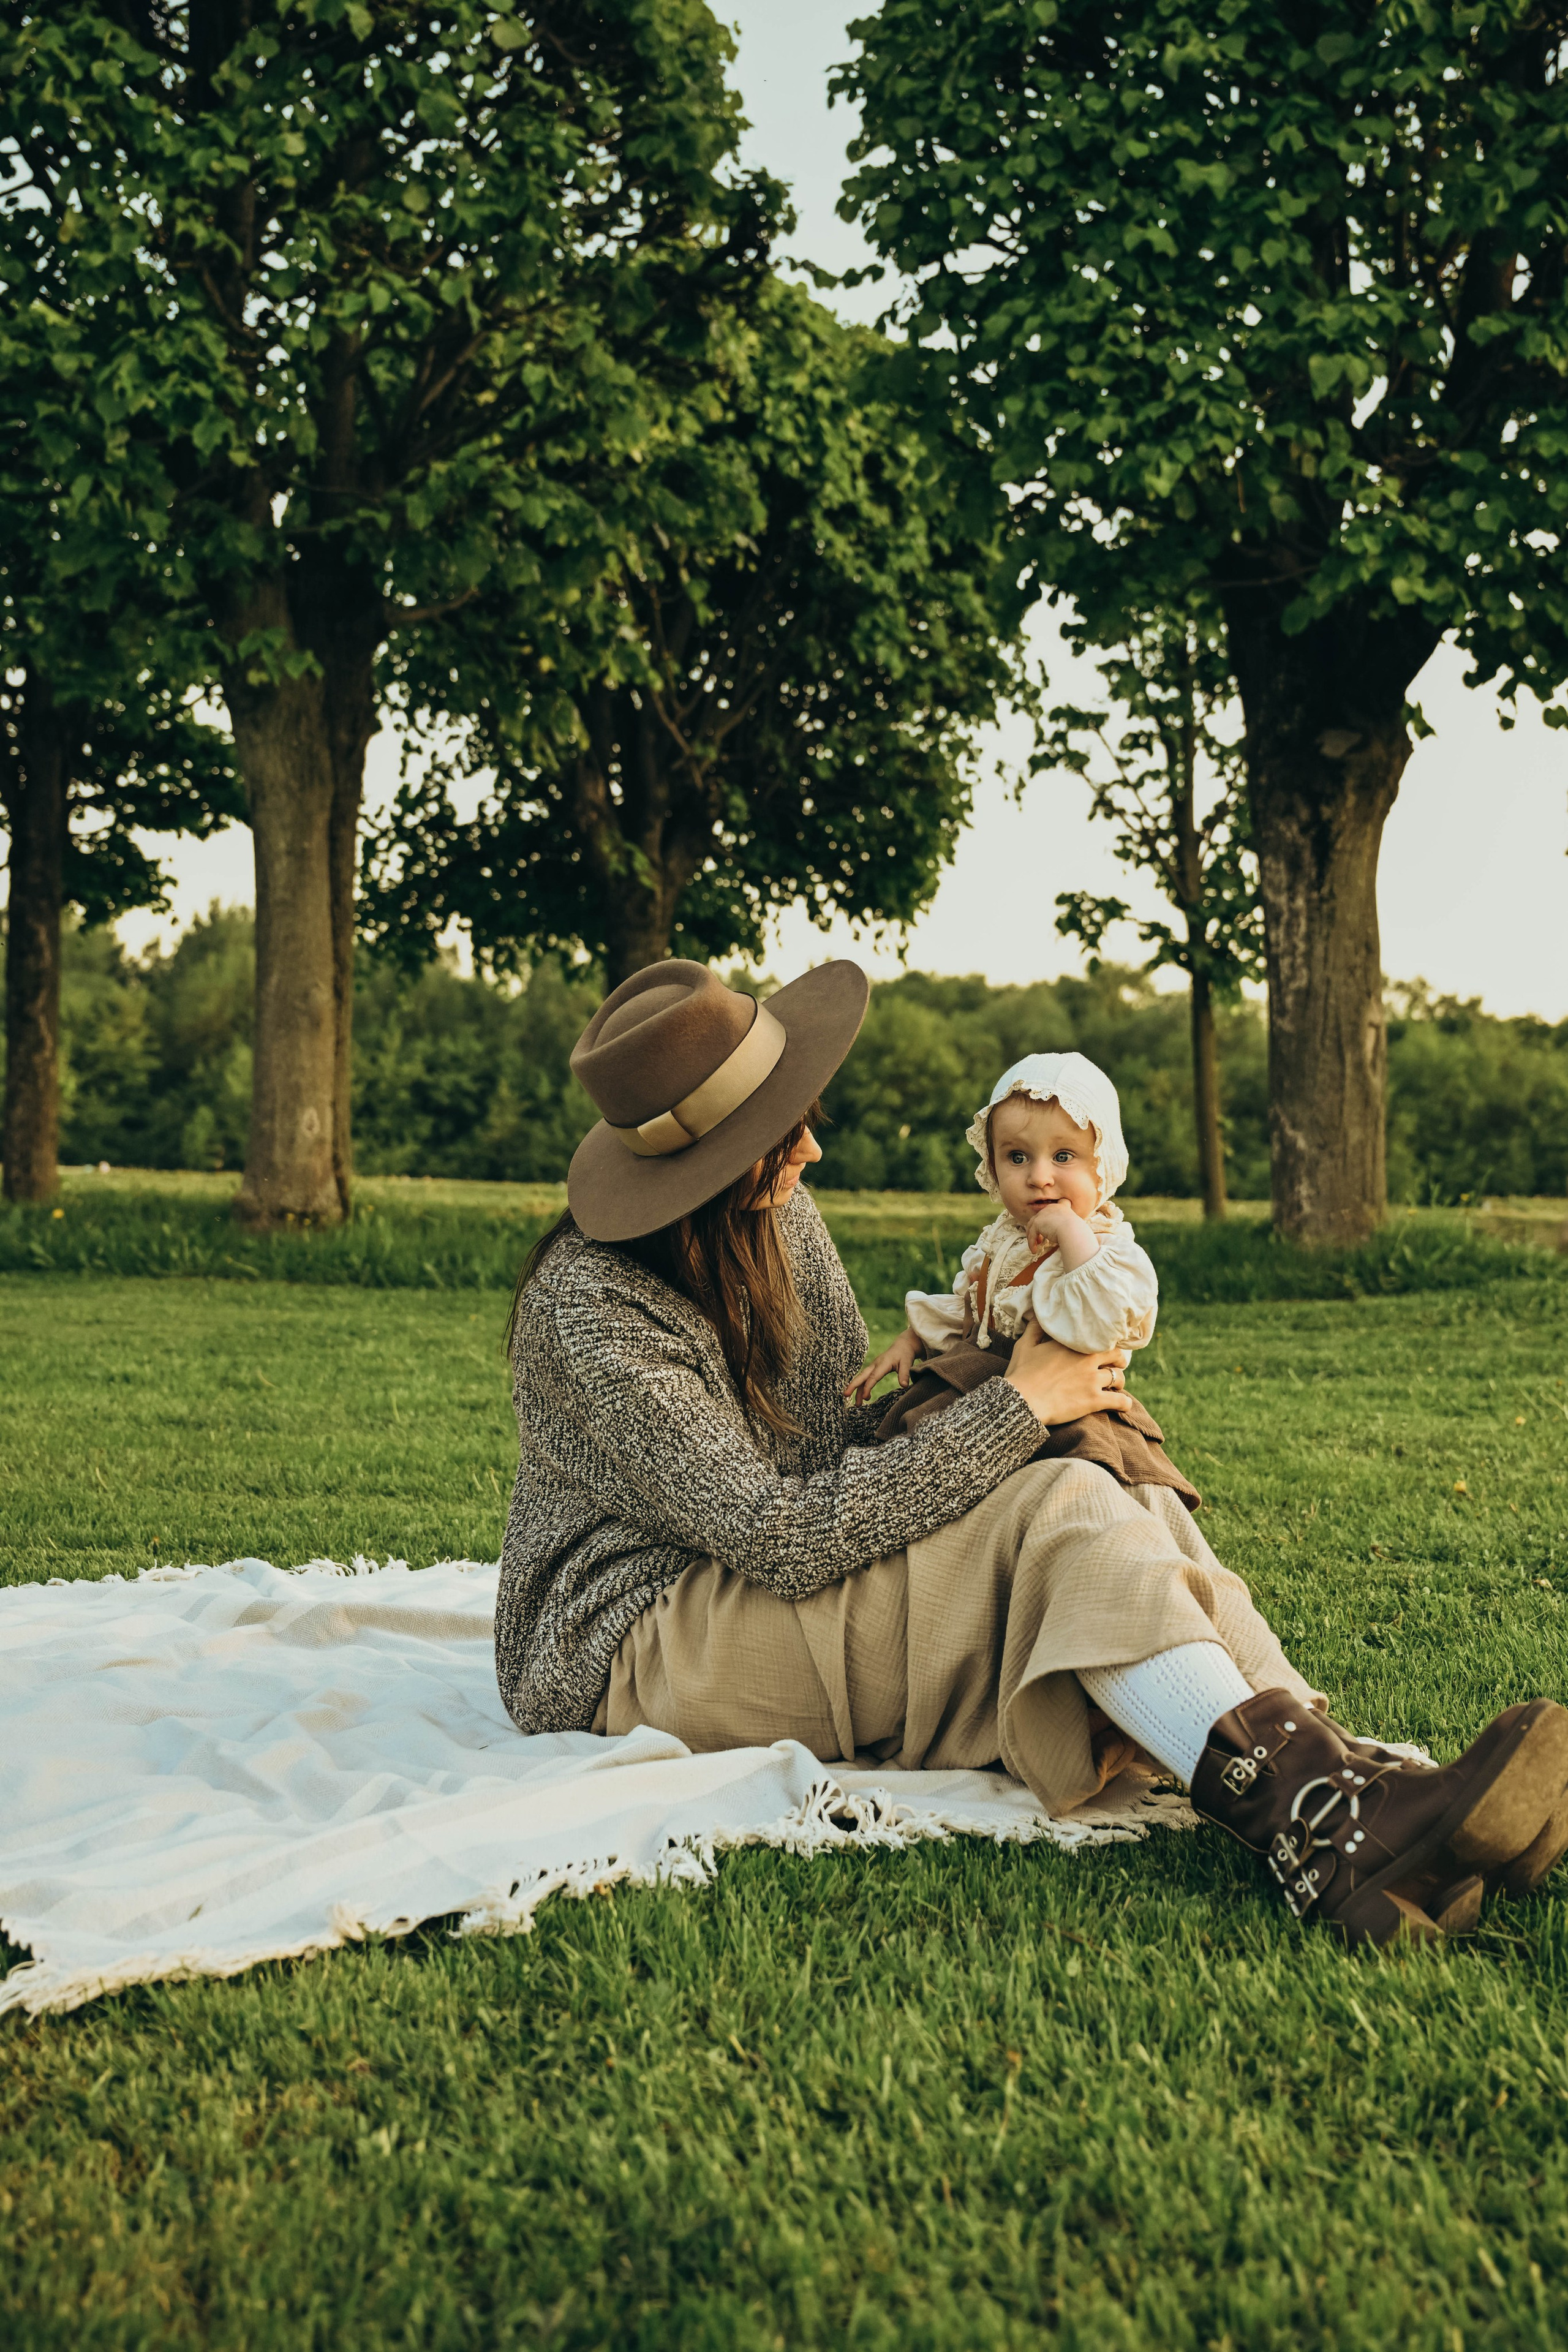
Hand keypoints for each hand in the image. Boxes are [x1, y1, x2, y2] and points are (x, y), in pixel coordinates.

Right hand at [845, 1326, 922, 1404]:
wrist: (902, 1346)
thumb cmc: (904, 1355)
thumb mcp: (907, 1363)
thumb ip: (904, 1374)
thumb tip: (904, 1386)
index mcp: (882, 1364)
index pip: (873, 1377)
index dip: (868, 1387)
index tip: (865, 1397)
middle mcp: (875, 1365)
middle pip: (862, 1376)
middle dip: (853, 1385)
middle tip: (845, 1395)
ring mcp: (873, 1366)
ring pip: (862, 1379)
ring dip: (858, 1390)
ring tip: (857, 1404)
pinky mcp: (873, 1369)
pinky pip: (865, 1378)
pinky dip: (862, 1387)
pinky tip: (864, 1397)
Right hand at [1003, 1320, 1128, 1425]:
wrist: (1022, 1400)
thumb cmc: (1020, 1374)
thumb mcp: (1024, 1345)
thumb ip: (1035, 1328)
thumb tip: (1040, 1315)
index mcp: (1072, 1345)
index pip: (1098, 1338)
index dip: (1103, 1344)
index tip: (1102, 1349)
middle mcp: (1086, 1359)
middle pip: (1116, 1355)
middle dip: (1118, 1360)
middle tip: (1116, 1365)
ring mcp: (1092, 1379)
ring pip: (1119, 1377)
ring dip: (1119, 1382)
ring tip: (1116, 1386)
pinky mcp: (1094, 1400)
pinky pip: (1120, 1401)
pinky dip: (1124, 1403)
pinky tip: (1123, 1405)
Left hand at [1025, 1201, 1098, 1270]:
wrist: (1073, 1231)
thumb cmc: (1077, 1232)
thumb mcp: (1073, 1226)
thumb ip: (1066, 1226)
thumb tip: (1064, 1235)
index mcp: (1060, 1207)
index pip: (1051, 1210)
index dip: (1047, 1218)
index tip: (1045, 1227)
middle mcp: (1050, 1208)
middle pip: (1039, 1218)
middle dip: (1037, 1229)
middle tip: (1039, 1240)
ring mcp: (1043, 1214)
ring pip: (1032, 1226)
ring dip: (1033, 1236)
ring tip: (1035, 1245)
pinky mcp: (1037, 1222)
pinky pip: (1032, 1234)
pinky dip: (1032, 1243)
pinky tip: (1034, 1250)